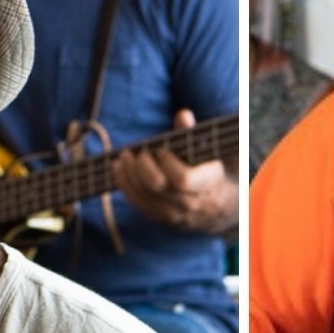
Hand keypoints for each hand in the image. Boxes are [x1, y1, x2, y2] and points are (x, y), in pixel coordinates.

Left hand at [112, 109, 238, 233]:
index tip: (160, 149)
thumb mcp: (205, 151)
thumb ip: (192, 134)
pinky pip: (138, 203)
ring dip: (128, 174)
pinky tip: (118, 169)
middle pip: (157, 186)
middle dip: (142, 166)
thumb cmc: (206, 169)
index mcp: (205, 184)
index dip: (167, 162)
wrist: (215, 204)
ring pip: (144, 196)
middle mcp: (188, 203)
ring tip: (123, 157)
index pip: (182, 179)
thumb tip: (182, 114)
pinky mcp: (159, 218)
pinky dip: (125, 185)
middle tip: (135, 152)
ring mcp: (173, 214)